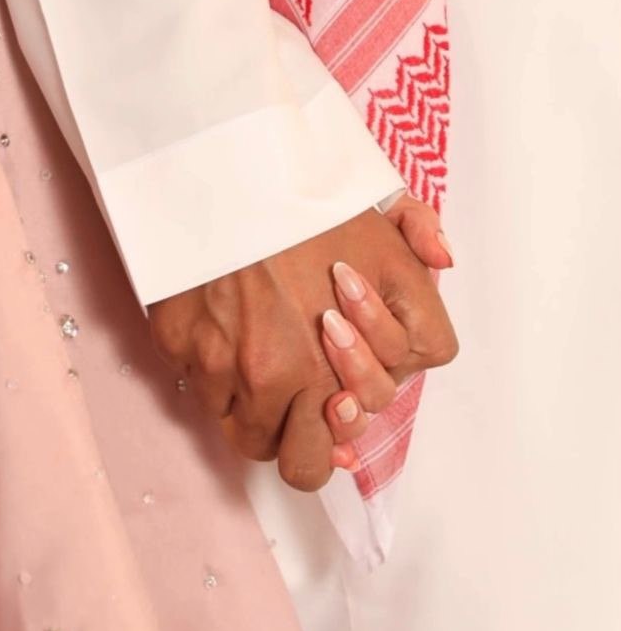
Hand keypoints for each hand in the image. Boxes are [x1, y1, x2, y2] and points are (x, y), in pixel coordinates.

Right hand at [149, 206, 456, 490]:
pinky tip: (225, 339)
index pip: (371, 412)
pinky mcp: (188, 356)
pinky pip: (206, 401)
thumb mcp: (376, 201)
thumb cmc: (296, 190)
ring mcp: (237, 372)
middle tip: (304, 408)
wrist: (219, 167)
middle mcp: (299, 373)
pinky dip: (217, 384)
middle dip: (312, 441)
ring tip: (262, 373)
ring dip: (263, 419)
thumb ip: (418, 231)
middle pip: (310, 463)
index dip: (362, 399)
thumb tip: (442, 256)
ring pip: (254, 441)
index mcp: (355, 342)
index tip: (344, 376)